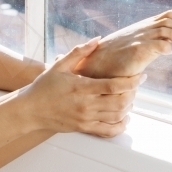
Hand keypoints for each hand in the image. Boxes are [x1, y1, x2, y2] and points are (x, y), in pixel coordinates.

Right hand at [26, 38, 142, 137]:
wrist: (30, 110)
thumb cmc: (44, 87)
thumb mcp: (60, 65)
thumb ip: (79, 52)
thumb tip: (97, 40)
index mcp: (82, 87)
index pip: (115, 86)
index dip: (132, 81)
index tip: (141, 77)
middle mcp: (86, 104)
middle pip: (120, 102)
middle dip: (133, 94)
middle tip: (135, 86)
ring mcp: (85, 118)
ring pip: (117, 116)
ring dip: (128, 108)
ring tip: (129, 99)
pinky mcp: (84, 128)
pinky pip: (108, 131)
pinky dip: (120, 126)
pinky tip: (124, 119)